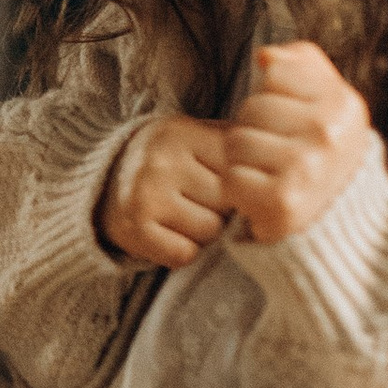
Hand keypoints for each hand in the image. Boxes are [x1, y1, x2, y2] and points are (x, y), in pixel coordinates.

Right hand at [99, 113, 231, 266]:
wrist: (102, 187)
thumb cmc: (168, 164)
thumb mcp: (196, 140)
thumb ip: (236, 146)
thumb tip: (285, 167)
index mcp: (182, 133)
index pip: (238, 170)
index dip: (238, 184)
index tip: (225, 184)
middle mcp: (162, 161)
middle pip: (227, 203)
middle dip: (222, 210)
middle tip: (200, 202)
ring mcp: (146, 195)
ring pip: (209, 231)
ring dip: (204, 233)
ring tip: (184, 216)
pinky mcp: (136, 230)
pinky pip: (184, 254)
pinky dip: (182, 251)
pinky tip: (169, 233)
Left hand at [222, 41, 371, 244]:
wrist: (341, 233)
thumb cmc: (325, 160)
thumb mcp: (330, 106)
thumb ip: (303, 66)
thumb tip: (264, 55)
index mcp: (344, 105)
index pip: (276, 71)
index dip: (276, 97)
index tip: (295, 122)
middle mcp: (328, 134)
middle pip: (251, 108)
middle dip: (257, 130)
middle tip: (281, 157)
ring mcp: (306, 168)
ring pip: (236, 142)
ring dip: (244, 161)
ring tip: (271, 176)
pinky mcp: (281, 202)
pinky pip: (231, 178)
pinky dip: (239, 192)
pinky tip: (263, 197)